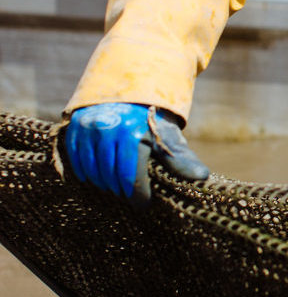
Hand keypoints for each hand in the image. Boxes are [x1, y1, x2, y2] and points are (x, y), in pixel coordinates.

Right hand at [62, 103, 208, 201]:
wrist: (130, 91)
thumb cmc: (153, 122)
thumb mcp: (169, 137)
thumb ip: (181, 159)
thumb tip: (202, 177)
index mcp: (135, 135)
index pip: (131, 177)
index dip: (137, 196)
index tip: (142, 205)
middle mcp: (110, 130)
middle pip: (110, 177)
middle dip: (121, 190)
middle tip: (128, 194)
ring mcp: (90, 127)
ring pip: (92, 170)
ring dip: (103, 183)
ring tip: (114, 187)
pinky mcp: (76, 126)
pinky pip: (76, 159)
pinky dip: (85, 172)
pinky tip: (95, 178)